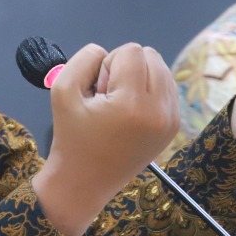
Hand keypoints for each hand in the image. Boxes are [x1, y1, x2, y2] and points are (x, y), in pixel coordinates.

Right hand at [35, 42, 178, 235]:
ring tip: (120, 104)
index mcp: (133, 104)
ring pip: (163, 69)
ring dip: (140, 77)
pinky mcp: (174, 127)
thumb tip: (105, 51)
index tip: (98, 90)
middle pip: (152, 56)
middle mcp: (160, 111)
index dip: (109, 63)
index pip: (132, 51)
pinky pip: (168, 88)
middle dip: (127, 67)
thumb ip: (83, 59)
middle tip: (109, 96)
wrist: (84, 183)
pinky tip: (132, 112)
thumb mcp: (61, 90)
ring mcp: (171, 120)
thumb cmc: (70, 138)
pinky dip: (150, 90)